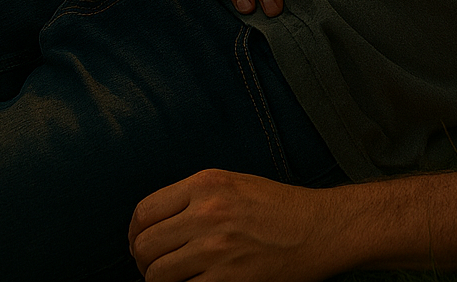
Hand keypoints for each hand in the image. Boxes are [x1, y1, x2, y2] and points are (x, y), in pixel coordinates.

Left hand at [129, 169, 342, 281]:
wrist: (320, 229)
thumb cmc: (280, 207)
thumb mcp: (235, 183)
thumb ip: (194, 197)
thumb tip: (155, 224)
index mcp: (207, 184)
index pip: (144, 212)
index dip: (136, 233)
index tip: (142, 243)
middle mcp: (207, 214)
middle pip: (145, 246)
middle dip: (144, 260)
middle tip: (156, 265)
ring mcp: (216, 249)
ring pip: (157, 275)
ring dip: (160, 281)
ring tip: (176, 279)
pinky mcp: (227, 280)